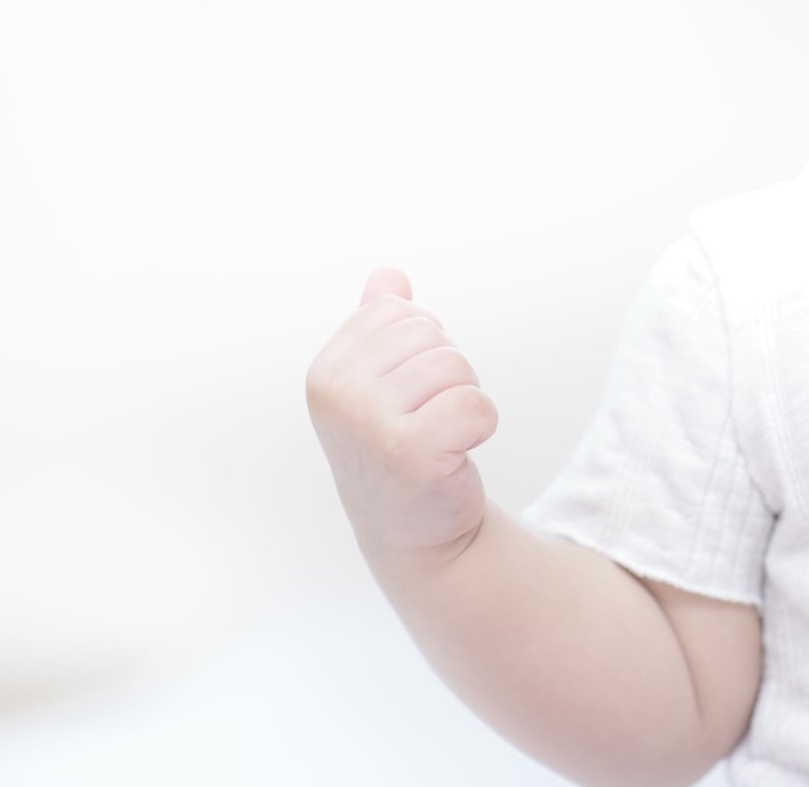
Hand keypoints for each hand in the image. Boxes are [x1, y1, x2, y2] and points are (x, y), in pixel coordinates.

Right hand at [305, 268, 499, 563]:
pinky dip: (481, 427)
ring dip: (464, 402)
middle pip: (431, 335)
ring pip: (457, 367)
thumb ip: (379, 328)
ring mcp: (367, 421)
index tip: (408, 395)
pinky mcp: (407, 451)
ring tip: (440, 438)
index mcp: (327, 368)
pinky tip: (455, 455)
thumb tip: (389, 275)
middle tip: (428, 421)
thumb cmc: (398, 449)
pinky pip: (476, 405)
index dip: (423, 348)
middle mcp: (338, 391)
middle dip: (448, 374)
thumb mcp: (379, 387)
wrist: (412, 532)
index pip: (399, 311)